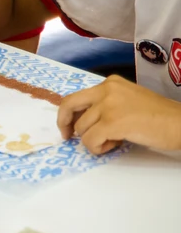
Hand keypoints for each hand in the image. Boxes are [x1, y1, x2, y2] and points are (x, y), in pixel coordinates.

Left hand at [57, 76, 180, 154]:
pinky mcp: (112, 122)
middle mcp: (106, 90)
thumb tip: (82, 121)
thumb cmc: (159, 117)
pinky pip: (90, 141)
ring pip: (81, 129)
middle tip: (68, 137)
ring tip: (114, 141)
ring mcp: (108, 105)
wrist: (180, 124)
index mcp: (110, 84)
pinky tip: (115, 145)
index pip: (77, 97)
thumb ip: (106, 105)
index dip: (67, 114)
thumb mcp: (127, 101)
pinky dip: (98, 148)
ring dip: (93, 140)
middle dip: (64, 123)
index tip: (68, 127)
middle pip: (68, 105)